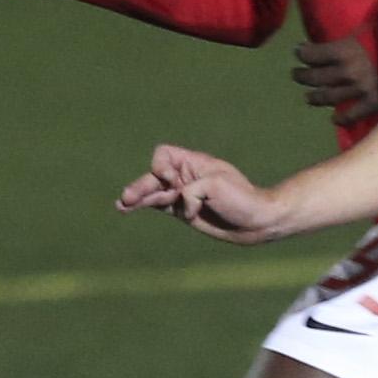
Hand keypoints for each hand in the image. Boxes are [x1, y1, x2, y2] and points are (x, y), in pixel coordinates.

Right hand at [116, 145, 290, 242]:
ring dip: (137, 197)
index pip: (164, 155)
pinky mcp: (181, 210)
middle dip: (142, 186)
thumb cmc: (241, 198)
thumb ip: (190, 191)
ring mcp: (181, 193)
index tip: (176, 183)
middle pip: (153, 175)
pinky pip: (157, 204)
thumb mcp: (215, 186)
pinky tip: (125, 208)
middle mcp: (184, 176)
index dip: (162, 168)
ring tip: (122, 204)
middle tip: (128, 198)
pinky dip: (143, 205)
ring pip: (151, 191)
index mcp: (193, 163)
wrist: (256, 222)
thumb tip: (179, 208)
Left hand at [292, 37, 377, 121]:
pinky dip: (342, 118)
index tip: (298, 52)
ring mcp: (359, 89)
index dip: (301, 54)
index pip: (311, 55)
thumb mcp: (365, 29)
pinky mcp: (374, 102)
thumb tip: (332, 43)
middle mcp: (346, 72)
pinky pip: (353, 114)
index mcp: (343, 50)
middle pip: (315, 77)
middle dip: (302, 76)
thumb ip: (347, 39)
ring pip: (328, 97)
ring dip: (315, 97)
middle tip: (297, 75)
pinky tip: (335, 119)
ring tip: (308, 97)